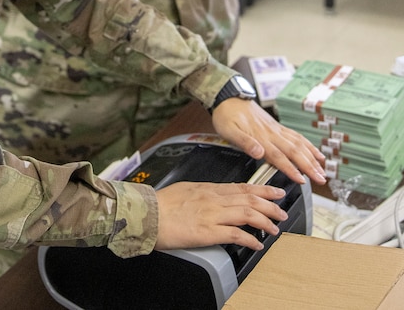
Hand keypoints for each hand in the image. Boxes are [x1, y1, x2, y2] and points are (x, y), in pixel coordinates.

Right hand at [155, 181, 287, 250]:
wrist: (147, 213)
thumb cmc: (160, 204)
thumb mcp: (185, 190)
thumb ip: (201, 193)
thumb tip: (210, 196)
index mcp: (208, 188)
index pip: (242, 187)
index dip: (262, 190)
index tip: (275, 192)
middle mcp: (213, 199)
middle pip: (249, 199)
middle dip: (270, 205)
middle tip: (282, 210)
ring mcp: (212, 214)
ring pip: (247, 213)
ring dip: (265, 221)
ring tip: (275, 228)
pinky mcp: (207, 232)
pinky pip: (235, 234)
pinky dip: (249, 238)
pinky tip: (257, 243)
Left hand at [211, 98, 326, 185]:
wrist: (228, 97)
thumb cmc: (226, 115)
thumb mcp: (229, 130)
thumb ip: (244, 142)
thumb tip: (258, 152)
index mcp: (260, 137)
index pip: (278, 156)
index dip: (291, 169)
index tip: (302, 180)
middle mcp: (272, 133)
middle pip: (294, 151)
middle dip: (309, 166)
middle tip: (321, 180)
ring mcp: (276, 129)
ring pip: (299, 144)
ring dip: (312, 158)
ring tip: (323, 171)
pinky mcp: (277, 127)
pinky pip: (296, 136)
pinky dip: (308, 146)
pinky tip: (316, 153)